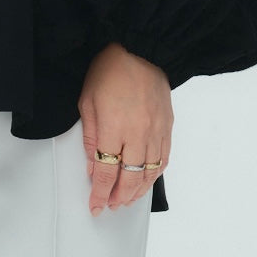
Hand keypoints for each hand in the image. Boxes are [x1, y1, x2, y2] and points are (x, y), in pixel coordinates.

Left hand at [78, 44, 172, 214]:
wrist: (141, 49)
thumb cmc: (110, 70)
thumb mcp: (87, 101)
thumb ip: (90, 138)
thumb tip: (92, 167)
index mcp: (113, 128)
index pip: (106, 172)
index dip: (100, 194)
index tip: (95, 206)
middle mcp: (137, 134)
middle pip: (129, 178)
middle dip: (118, 197)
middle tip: (110, 205)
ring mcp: (156, 132)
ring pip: (149, 173)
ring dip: (137, 191)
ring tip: (126, 199)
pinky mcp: (168, 127)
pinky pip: (163, 159)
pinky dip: (154, 175)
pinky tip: (146, 180)